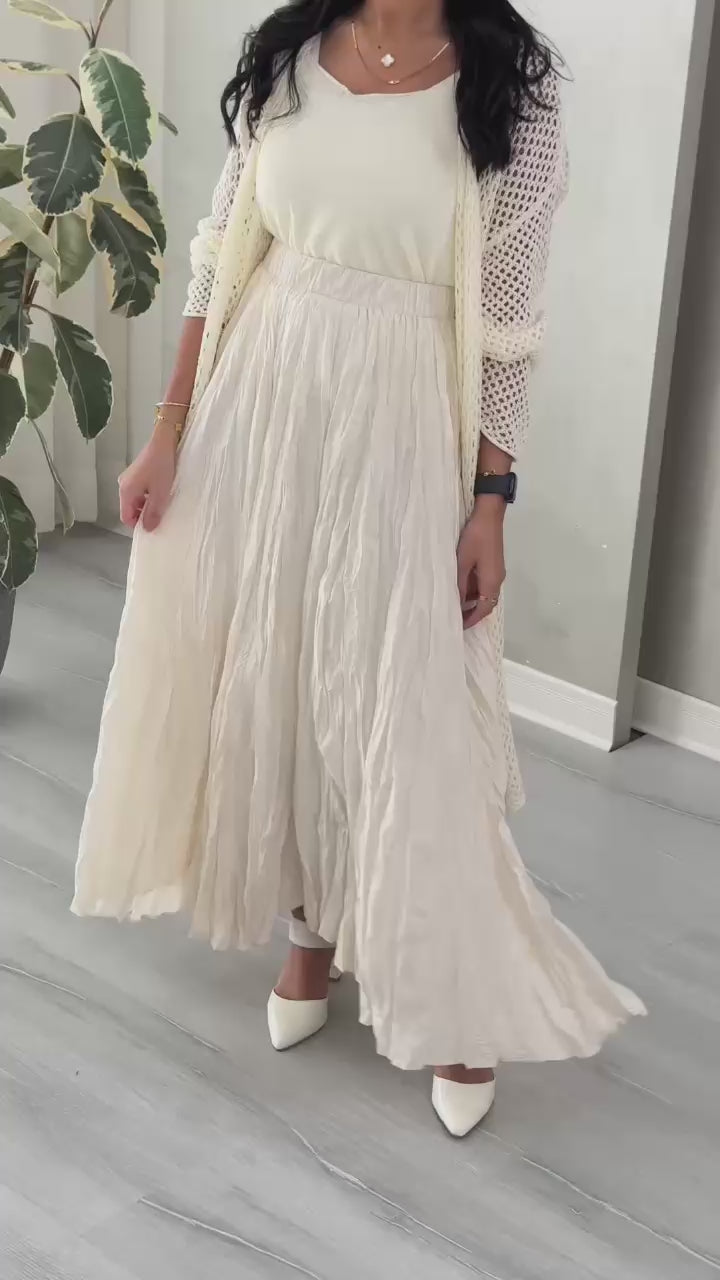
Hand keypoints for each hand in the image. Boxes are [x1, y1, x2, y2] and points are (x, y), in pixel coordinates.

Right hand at [118, 423, 176, 531]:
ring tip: (164, 504)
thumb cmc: (162, 467)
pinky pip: (141, 490)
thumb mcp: (160, 494)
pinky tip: (162, 492)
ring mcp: (130, 477)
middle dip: (144, 515)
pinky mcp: (138, 472)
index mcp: (125, 491)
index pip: (125, 517)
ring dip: (148, 505)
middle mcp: (124, 485)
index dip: (138, 525)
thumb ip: (153, 513)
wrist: (164, 441)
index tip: (153, 527)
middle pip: (130, 508)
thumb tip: (147, 529)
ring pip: (137, 500)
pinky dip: (149, 495)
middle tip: (161, 516)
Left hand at [456, 498, 505, 628]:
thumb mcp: (463, 562)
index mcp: (492, 582)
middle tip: (454, 619)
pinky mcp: (493, 564)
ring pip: (485, 594)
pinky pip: (484, 584)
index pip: (483, 609)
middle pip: (486, 604)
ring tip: (454, 605)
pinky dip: (473, 591)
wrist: (489, 514)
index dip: (471, 620)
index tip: (458, 627)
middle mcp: (497, 580)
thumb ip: (459, 585)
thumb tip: (457, 604)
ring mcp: (496, 572)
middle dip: (472, 613)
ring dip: (472, 601)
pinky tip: (460, 588)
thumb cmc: (475, 538)